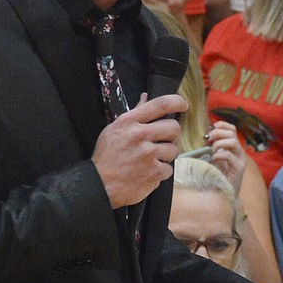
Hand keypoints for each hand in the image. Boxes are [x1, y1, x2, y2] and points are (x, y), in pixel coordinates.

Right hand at [92, 93, 186, 208]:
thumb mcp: (114, 130)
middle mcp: (140, 135)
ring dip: (166, 155)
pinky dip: (160, 172)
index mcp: (129, 122)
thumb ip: (134, 114)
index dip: (177, 101)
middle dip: (171, 135)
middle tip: (162, 142)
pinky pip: (169, 169)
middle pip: (173, 127)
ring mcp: (148, 155)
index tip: (183, 105)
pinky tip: (147, 172)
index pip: (160, 104)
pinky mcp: (154, 173)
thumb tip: (145, 97)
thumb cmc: (106, 157)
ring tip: (151, 160)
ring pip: (174, 149)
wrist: (99, 185)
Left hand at [203, 119, 246, 193]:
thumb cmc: (218, 177)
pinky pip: (228, 155)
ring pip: (233, 142)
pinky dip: (218, 155)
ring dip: (219, 143)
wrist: (225, 194)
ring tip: (211, 151)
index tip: (210, 128)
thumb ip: (213, 148)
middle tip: (207, 140)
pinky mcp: (239, 168)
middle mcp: (239, 152)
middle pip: (232, 133)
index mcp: (234, 148)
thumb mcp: (214, 159)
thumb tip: (206, 137)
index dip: (222, 125)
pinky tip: (213, 161)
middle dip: (217, 133)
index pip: (232, 129)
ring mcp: (241, 160)